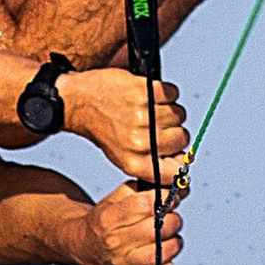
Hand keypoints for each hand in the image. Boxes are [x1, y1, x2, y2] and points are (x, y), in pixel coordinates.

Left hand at [57, 67, 188, 181]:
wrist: (79, 102)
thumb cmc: (104, 129)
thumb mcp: (122, 156)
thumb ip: (153, 162)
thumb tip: (184, 160)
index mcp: (135, 163)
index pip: (176, 172)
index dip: (181, 161)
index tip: (178, 153)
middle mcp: (141, 142)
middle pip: (182, 138)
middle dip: (173, 130)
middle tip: (154, 124)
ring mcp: (144, 116)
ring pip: (179, 114)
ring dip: (168, 109)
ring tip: (147, 109)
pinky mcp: (145, 92)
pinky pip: (173, 93)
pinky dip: (165, 92)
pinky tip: (148, 95)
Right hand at [84, 181, 182, 264]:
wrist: (88, 245)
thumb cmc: (109, 219)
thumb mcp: (119, 196)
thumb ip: (146, 188)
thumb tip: (179, 186)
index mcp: (110, 218)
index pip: (144, 205)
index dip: (165, 198)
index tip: (172, 198)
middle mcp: (113, 242)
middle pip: (154, 230)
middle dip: (173, 220)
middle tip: (173, 218)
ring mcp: (120, 263)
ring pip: (155, 256)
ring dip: (173, 245)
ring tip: (173, 239)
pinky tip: (166, 263)